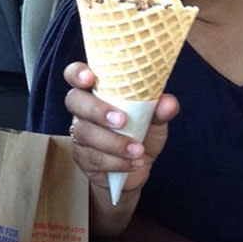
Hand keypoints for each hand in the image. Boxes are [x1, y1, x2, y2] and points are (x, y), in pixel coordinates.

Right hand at [64, 62, 179, 194]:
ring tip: (138, 149)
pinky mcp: (82, 157)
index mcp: (97, 91)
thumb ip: (159, 110)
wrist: (136, 168)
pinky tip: (133, 162)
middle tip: (121, 120)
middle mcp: (83, 109)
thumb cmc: (140, 133)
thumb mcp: (154, 120)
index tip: (90, 78)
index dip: (77, 73)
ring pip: (85, 133)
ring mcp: (80, 134)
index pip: (75, 74)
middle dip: (97, 110)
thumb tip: (168, 102)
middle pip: (74, 101)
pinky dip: (117, 161)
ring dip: (114, 142)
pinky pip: (93, 158)